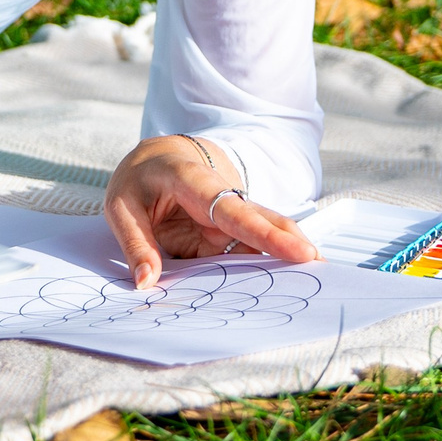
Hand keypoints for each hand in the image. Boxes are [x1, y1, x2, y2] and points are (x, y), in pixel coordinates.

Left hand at [103, 134, 317, 288]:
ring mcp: (228, 214)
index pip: (231, 210)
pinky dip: (267, 265)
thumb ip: (135, 244)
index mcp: (191, 181)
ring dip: (285, 255)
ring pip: (261, 234)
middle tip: (321, 265)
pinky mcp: (230, 231)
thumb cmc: (139, 179)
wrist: (158, 157)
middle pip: (260, 218)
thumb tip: (146, 283)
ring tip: (319, 278)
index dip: (264, 232)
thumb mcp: (120, 206)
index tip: (297, 250)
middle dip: (290, 241)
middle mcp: (219, 195)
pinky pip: (249, 250)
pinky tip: (288, 283)